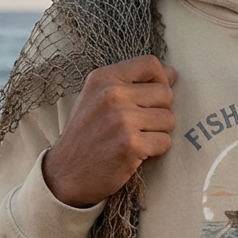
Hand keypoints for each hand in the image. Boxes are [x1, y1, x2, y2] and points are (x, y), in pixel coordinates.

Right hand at [42, 55, 177, 207]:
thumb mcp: (99, 99)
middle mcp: (111, 94)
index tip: (153, 98)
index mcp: (103, 78)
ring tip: (136, 140)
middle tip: (140, 126)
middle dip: (161, 112)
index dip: (161, 81)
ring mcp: (121, 119)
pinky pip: (165, 142)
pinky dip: (155, 151)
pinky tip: (136, 154)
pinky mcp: (130, 144)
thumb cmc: (87, 135)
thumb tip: (172, 73)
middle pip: (166, 94)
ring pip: (169, 119)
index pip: (151, 64)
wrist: (65, 172)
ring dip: (158, 133)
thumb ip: (133, 84)